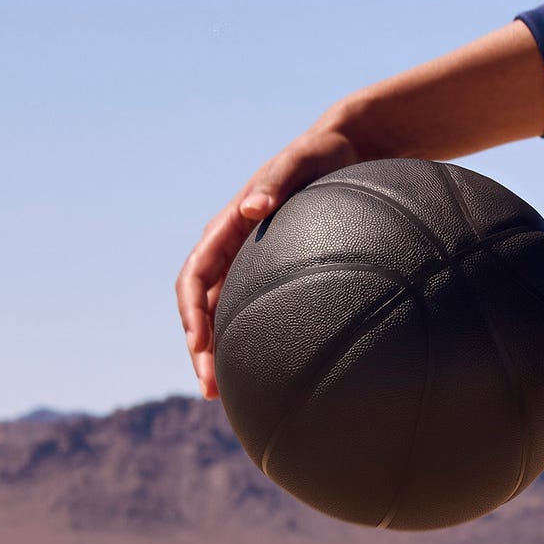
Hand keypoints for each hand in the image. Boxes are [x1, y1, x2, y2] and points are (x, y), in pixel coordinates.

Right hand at [172, 26, 543, 399]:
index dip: (191, 314)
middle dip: (201, 349)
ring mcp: (254, 263)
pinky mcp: (279, 269)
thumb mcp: (299, 162)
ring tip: (233, 393)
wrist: (351, 150)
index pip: (194, 277)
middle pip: (204, 308)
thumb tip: (250, 208)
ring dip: (224, 352)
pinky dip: (256, 338)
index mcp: (227, 228)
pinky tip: (276, 367)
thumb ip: (273, 183)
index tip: (198, 346)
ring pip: (226, 314)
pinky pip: (258, 309)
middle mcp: (234, 249)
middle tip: (211, 388)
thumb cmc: (323, 154)